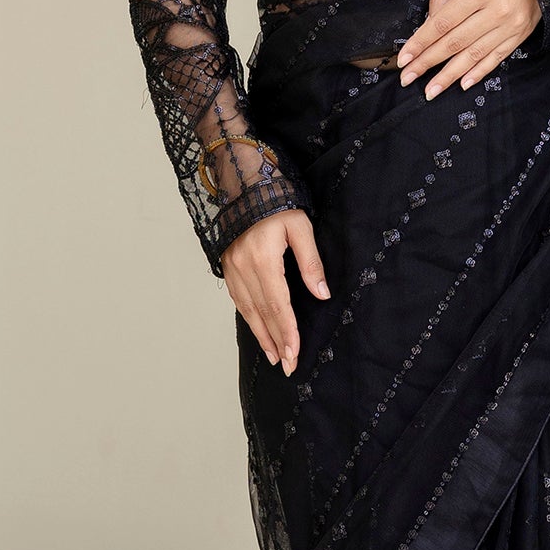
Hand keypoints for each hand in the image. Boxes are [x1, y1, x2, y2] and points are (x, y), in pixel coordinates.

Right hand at [222, 208, 329, 375]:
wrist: (245, 184)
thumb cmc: (277, 203)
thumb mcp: (301, 227)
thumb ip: (311, 262)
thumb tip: (322, 294)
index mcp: (263, 259)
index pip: (277, 305)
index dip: (286, 332)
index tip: (294, 353)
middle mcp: (243, 268)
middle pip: (262, 313)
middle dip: (276, 342)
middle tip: (287, 365)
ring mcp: (232, 268)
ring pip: (248, 310)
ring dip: (261, 335)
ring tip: (273, 356)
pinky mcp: (227, 266)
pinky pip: (239, 300)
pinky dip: (250, 319)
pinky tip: (259, 331)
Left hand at [396, 0, 541, 98]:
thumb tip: (429, 25)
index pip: (442, 24)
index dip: (420, 43)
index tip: (404, 59)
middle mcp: (495, 11)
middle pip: (454, 43)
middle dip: (428, 63)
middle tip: (408, 79)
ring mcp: (510, 25)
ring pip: (474, 55)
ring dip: (450, 76)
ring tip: (431, 91)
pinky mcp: (520, 34)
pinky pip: (497, 57)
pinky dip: (479, 72)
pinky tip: (463, 84)